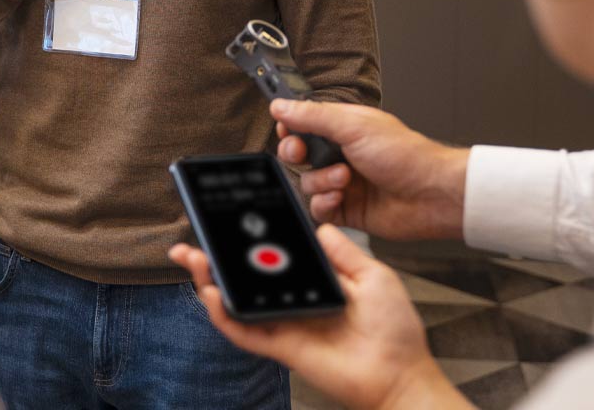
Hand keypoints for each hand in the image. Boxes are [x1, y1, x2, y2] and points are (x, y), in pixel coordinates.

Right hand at [169, 227, 467, 409]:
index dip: (245, 241)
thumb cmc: (394, 331)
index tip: (226, 219)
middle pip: (242, 280)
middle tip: (190, 243)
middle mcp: (290, 301)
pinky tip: (213, 296)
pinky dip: (225, 316)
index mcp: (309, 282)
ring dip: (209, 283)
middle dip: (212, 261)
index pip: (268, 258)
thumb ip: (341, 251)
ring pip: (236, 303)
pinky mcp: (283, 346)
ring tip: (194, 261)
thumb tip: (316, 226)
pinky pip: (246, 332)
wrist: (403, 374)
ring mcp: (283, 324)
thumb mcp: (372, 275)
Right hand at [273, 101, 468, 240]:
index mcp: (343, 128)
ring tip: (344, 178)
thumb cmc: (405, 155)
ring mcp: (344, 182)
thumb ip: (313, 116)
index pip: (304, 124)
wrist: (432, 195)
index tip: (286, 130)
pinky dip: (324, 203)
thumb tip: (281, 106)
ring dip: (321, 180)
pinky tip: (340, 197)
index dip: (291, 127)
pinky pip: (319, 208)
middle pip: (299, 154)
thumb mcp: (354, 126)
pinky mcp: (348, 210)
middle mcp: (341, 153)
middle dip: (296, 154)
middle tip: (302, 153)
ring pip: (308, 181)